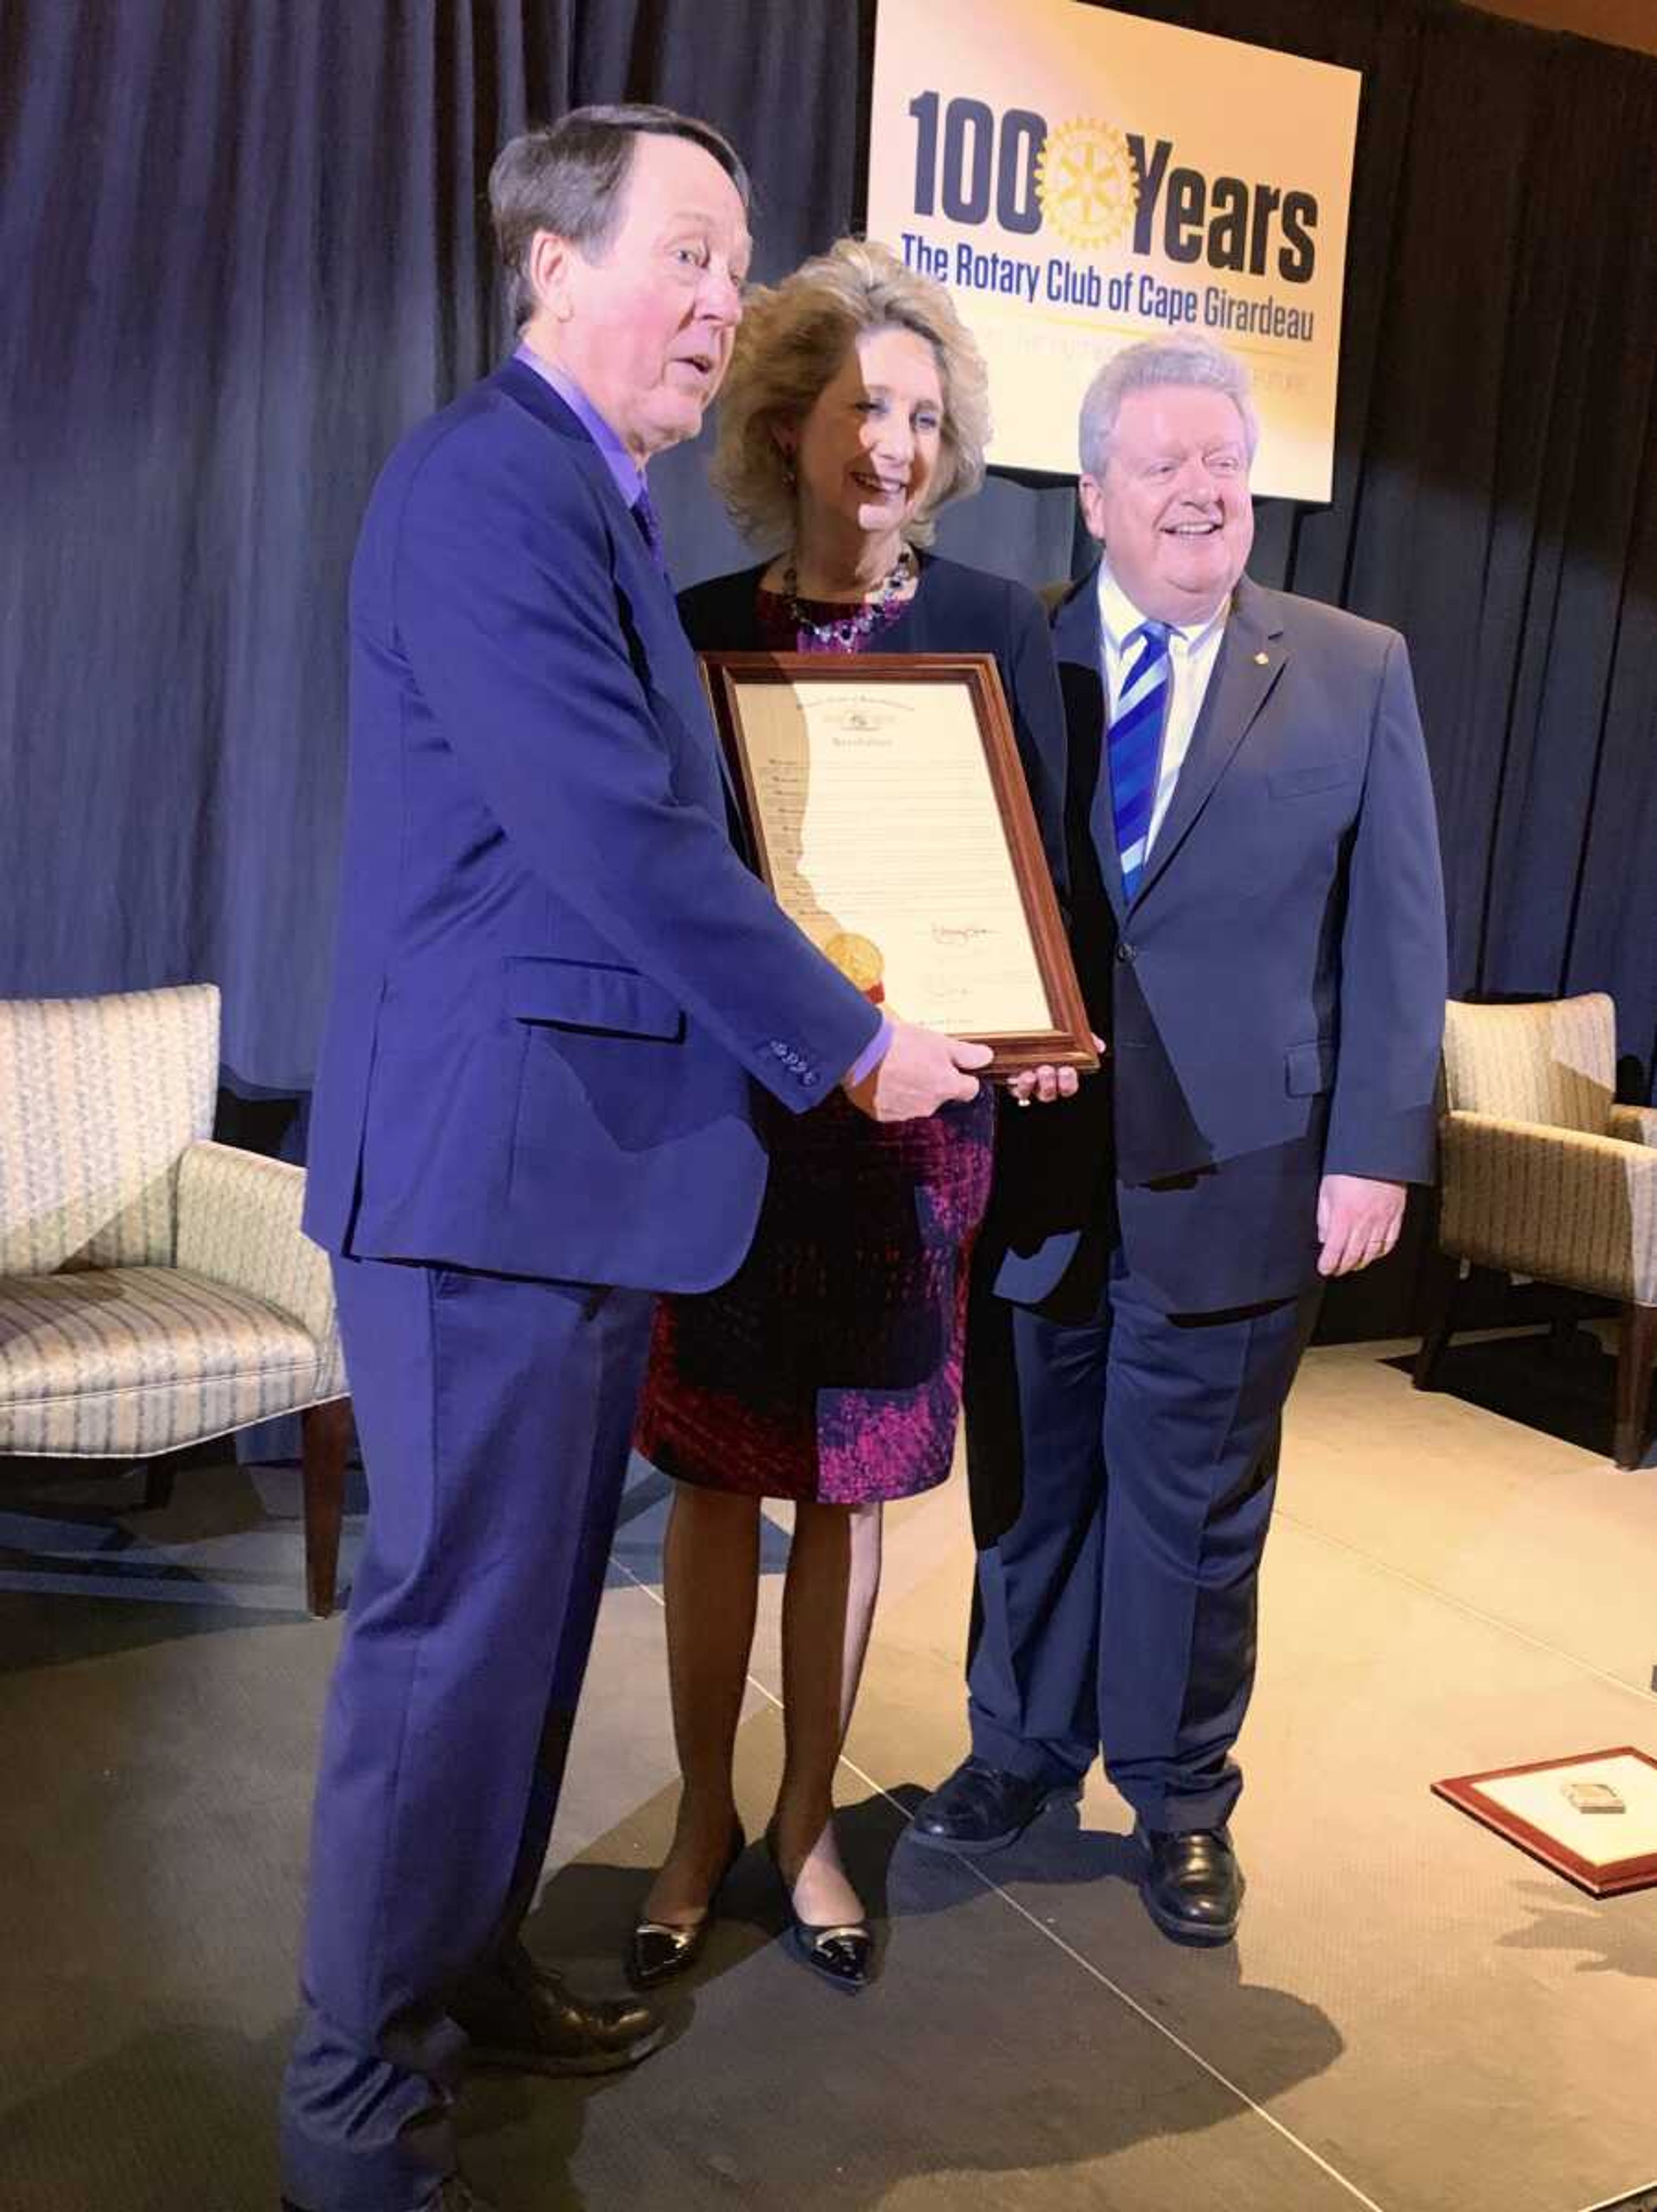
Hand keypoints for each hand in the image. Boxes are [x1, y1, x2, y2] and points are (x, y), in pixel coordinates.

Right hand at [842, 1017, 992, 1121]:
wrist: (859, 1050)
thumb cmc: (900, 1042)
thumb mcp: (939, 1041)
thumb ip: (966, 1054)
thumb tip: (987, 1058)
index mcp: (946, 1087)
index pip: (970, 1089)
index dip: (963, 1076)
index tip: (952, 1065)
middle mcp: (929, 1106)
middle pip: (940, 1095)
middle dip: (932, 1081)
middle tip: (916, 1059)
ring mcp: (904, 1113)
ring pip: (916, 1102)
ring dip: (910, 1088)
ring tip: (895, 1066)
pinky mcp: (881, 1114)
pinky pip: (892, 1107)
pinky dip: (889, 1095)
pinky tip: (880, 1077)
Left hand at [1006, 1034, 1104, 1108]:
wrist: (1024, 1029)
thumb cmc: (1051, 1037)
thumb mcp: (1071, 1035)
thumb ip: (1086, 1039)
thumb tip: (1098, 1046)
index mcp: (1061, 1075)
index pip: (1068, 1087)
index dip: (1068, 1082)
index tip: (1067, 1069)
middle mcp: (1046, 1083)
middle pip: (1050, 1093)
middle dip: (1050, 1084)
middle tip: (1047, 1069)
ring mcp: (1029, 1084)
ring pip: (1031, 1093)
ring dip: (1031, 1084)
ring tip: (1030, 1072)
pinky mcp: (1013, 1082)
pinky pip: (1016, 1090)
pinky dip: (1019, 1084)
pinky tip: (1018, 1074)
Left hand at [1316, 1173, 1405, 1276]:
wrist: (1376, 1154)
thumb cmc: (1349, 1169)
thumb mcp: (1326, 1191)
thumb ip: (1324, 1217)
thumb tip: (1324, 1238)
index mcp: (1344, 1216)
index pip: (1334, 1251)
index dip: (1328, 1264)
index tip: (1324, 1269)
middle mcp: (1364, 1222)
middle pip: (1353, 1256)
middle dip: (1342, 1267)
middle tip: (1336, 1270)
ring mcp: (1382, 1221)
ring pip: (1372, 1252)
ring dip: (1361, 1262)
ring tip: (1353, 1265)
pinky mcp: (1396, 1216)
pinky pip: (1390, 1242)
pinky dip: (1381, 1252)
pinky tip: (1374, 1253)